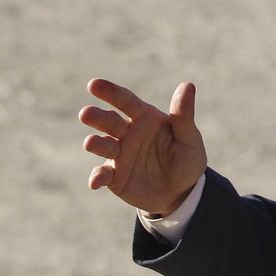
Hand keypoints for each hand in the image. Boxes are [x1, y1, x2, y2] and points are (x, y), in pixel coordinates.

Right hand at [79, 79, 206, 215]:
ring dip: (95, 144)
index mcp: (145, 118)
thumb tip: (187, 85)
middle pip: (110, 122)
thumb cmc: (186, 158)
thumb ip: (183, 115)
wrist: (182, 191)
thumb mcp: (189, 138)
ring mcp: (119, 155)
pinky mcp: (115, 177)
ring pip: (103, 145)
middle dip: (97, 117)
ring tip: (90, 143)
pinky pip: (103, 175)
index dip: (111, 92)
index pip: (126, 101)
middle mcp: (128, 133)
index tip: (94, 84)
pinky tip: (95, 182)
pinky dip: (97, 177)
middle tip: (85, 113)